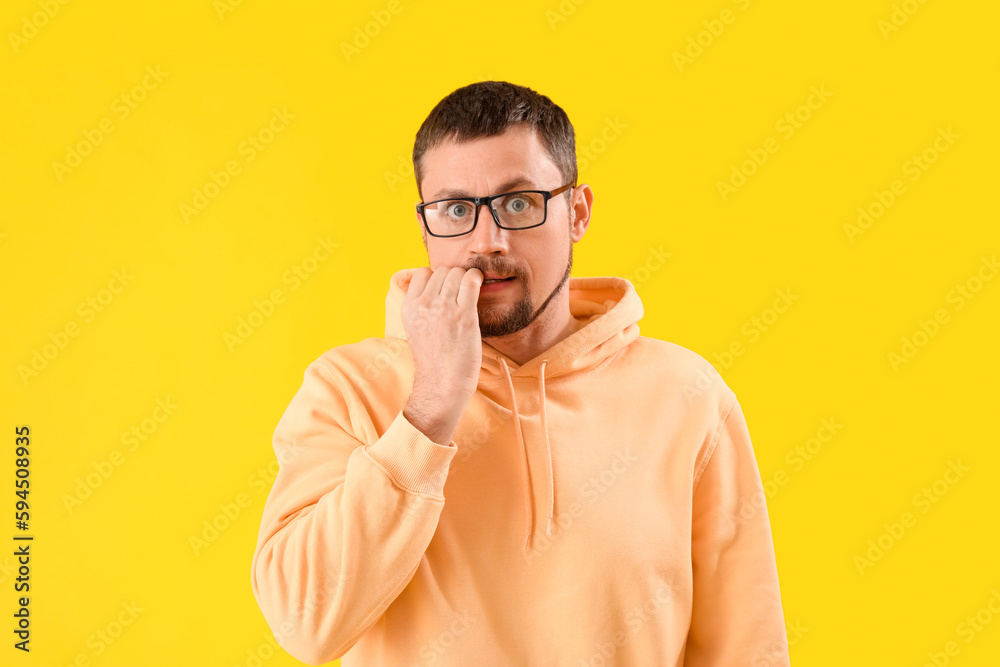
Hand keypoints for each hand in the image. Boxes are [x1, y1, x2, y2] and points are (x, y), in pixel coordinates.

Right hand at [400, 267, 482, 443]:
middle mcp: (424, 304)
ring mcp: (444, 308)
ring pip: (456, 273)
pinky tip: (478, 283)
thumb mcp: (415, 328)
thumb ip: (421, 307)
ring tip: (470, 290)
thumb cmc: (434, 359)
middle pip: (441, 270)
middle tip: (460, 292)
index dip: (435, 278)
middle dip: (452, 277)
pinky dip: (476, 278)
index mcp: (409, 307)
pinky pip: (471, 281)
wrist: (442, 384)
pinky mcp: (464, 314)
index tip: (445, 288)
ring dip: (465, 277)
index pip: (422, 273)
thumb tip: (434, 286)